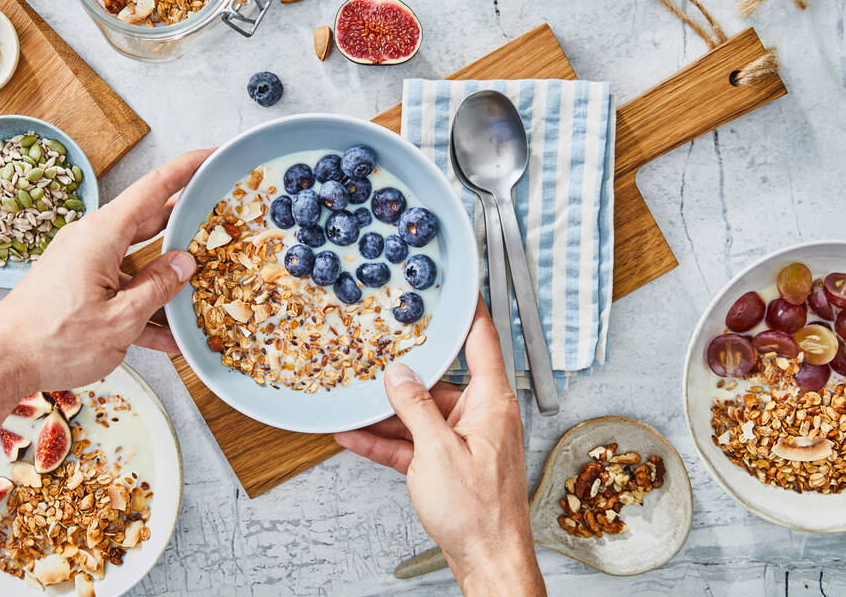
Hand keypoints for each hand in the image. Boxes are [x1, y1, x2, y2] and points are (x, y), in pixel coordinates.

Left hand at [0, 149, 211, 396]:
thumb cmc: (53, 341)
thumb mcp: (119, 321)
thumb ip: (157, 289)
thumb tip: (185, 263)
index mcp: (102, 235)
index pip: (155, 188)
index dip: (187, 168)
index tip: (213, 154)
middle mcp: (92, 241)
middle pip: (150, 220)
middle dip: (186, 219)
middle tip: (220, 215)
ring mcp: (84, 264)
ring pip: (138, 259)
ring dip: (168, 275)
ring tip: (205, 281)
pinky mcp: (78, 288)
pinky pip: (121, 288)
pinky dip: (144, 307)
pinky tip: (171, 337)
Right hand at [335, 298, 544, 596]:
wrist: (487, 561)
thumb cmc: (478, 512)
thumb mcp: (436, 451)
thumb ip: (414, 408)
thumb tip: (398, 375)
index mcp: (492, 403)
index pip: (482, 340)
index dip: (469, 309)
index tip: (457, 285)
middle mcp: (481, 416)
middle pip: (441, 378)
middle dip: (407, 367)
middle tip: (381, 341)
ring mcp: (464, 440)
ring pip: (421, 412)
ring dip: (387, 410)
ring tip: (353, 396)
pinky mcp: (448, 464)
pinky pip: (413, 443)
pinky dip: (386, 439)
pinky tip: (354, 434)